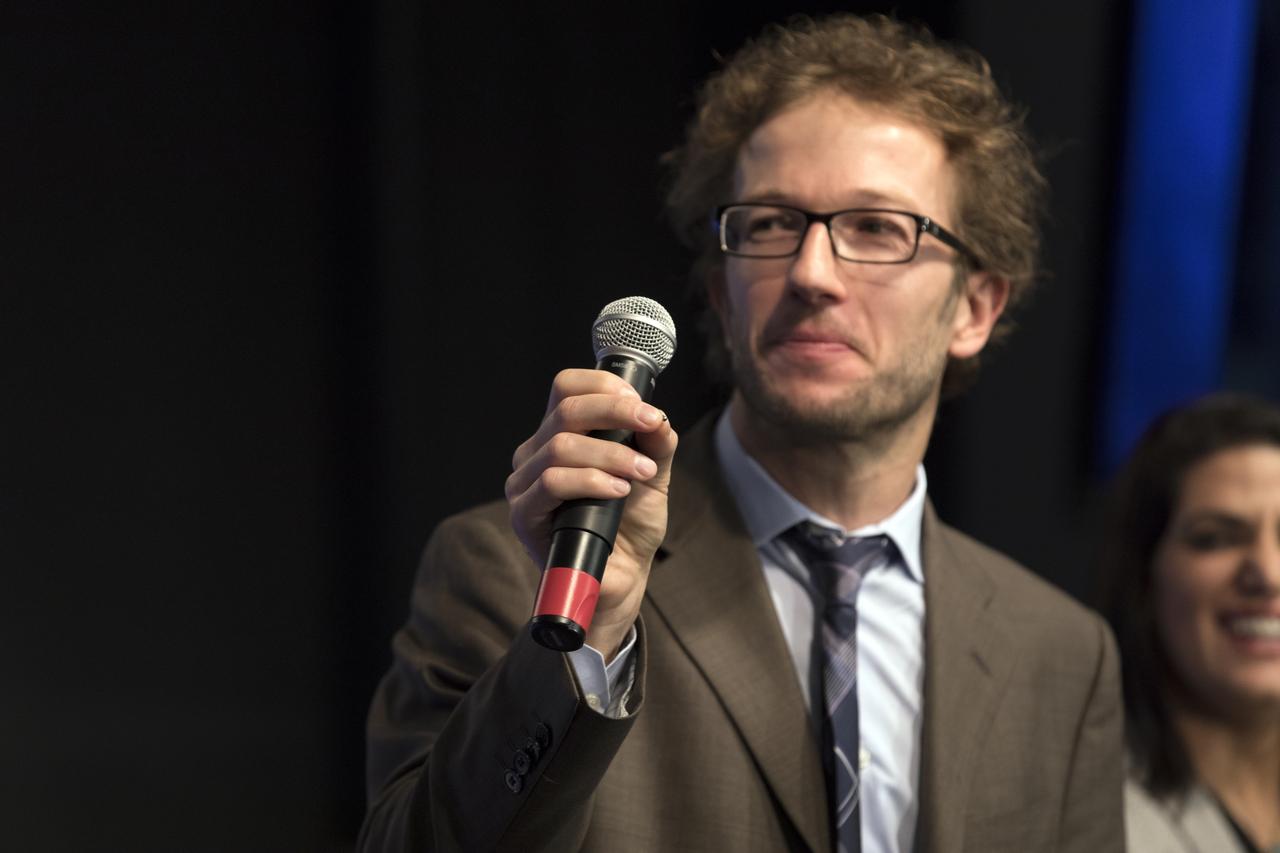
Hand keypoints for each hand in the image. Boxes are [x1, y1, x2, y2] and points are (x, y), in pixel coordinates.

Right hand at [506, 368, 677, 659]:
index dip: (603, 385)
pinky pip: (552, 483)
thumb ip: (656, 445)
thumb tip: (659, 418)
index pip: (566, 387)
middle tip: (651, 424)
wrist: (619, 579)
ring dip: (611, 454)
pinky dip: (591, 481)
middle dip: (616, 412)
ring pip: (560, 446)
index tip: (642, 404)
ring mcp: (525, 484)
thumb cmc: (628, 526)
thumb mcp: (652, 477)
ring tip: (641, 473)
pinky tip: (618, 492)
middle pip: (565, 410)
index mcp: (559, 435)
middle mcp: (535, 454)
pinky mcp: (523, 515)